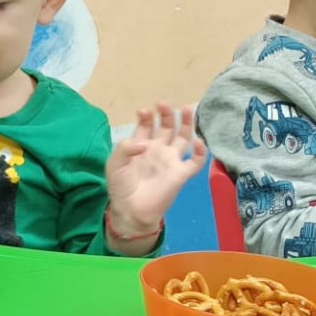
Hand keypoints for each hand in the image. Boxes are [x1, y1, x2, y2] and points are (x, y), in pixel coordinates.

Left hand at [105, 104, 208, 237]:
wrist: (131, 211)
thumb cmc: (121, 187)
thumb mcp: (115, 163)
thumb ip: (126, 148)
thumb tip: (146, 143)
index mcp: (141, 145)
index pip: (146, 125)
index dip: (146, 116)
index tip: (144, 111)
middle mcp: (158, 150)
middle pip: (166, 127)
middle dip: (166, 114)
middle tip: (163, 104)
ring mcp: (171, 160)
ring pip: (183, 137)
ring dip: (186, 123)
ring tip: (186, 108)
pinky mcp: (181, 174)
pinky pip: (195, 161)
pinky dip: (200, 151)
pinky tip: (197, 141)